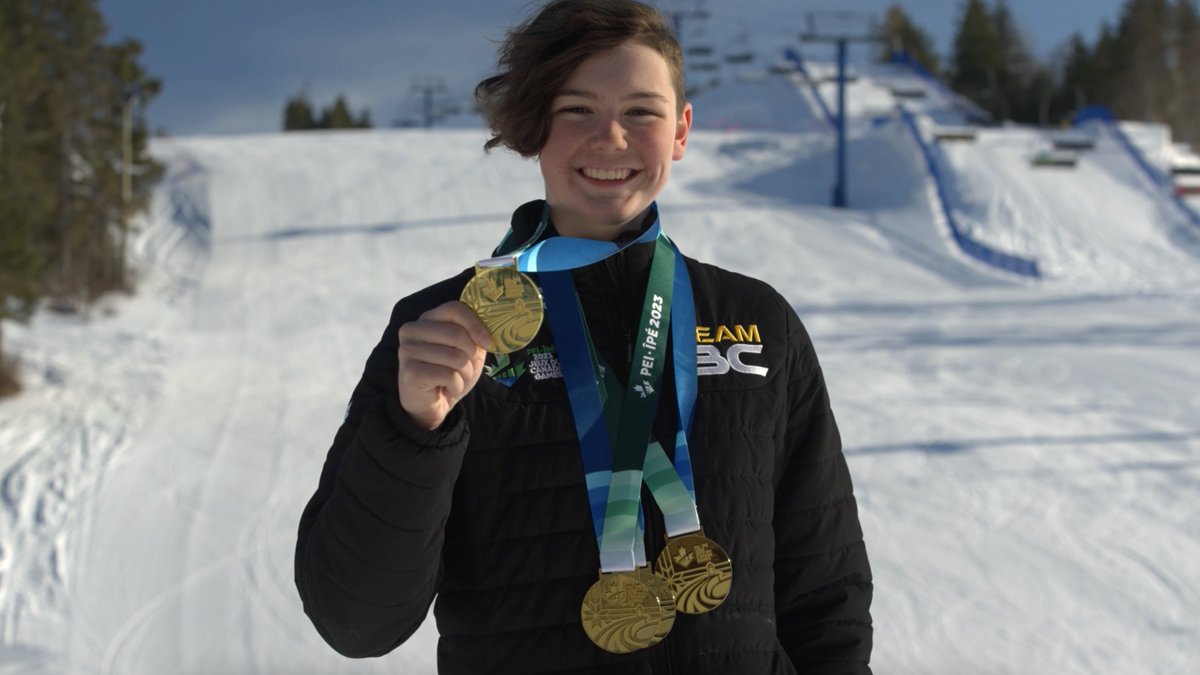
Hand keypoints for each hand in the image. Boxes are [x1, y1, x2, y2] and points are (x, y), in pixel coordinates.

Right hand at [396, 301, 492, 429]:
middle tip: (467, 369)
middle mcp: (412, 330)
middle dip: (471, 356)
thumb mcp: (467, 350)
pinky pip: (448, 375)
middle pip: (457, 334)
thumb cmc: (448, 373)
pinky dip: (456, 385)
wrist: (430, 404)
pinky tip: (447, 388)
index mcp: (427, 319)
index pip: (454, 309)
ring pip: (456, 357)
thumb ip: (475, 335)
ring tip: (456, 380)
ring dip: (465, 374)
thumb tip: (488, 332)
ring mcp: (408, 350)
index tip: (487, 343)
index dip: (475, 325)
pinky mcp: (410, 372)